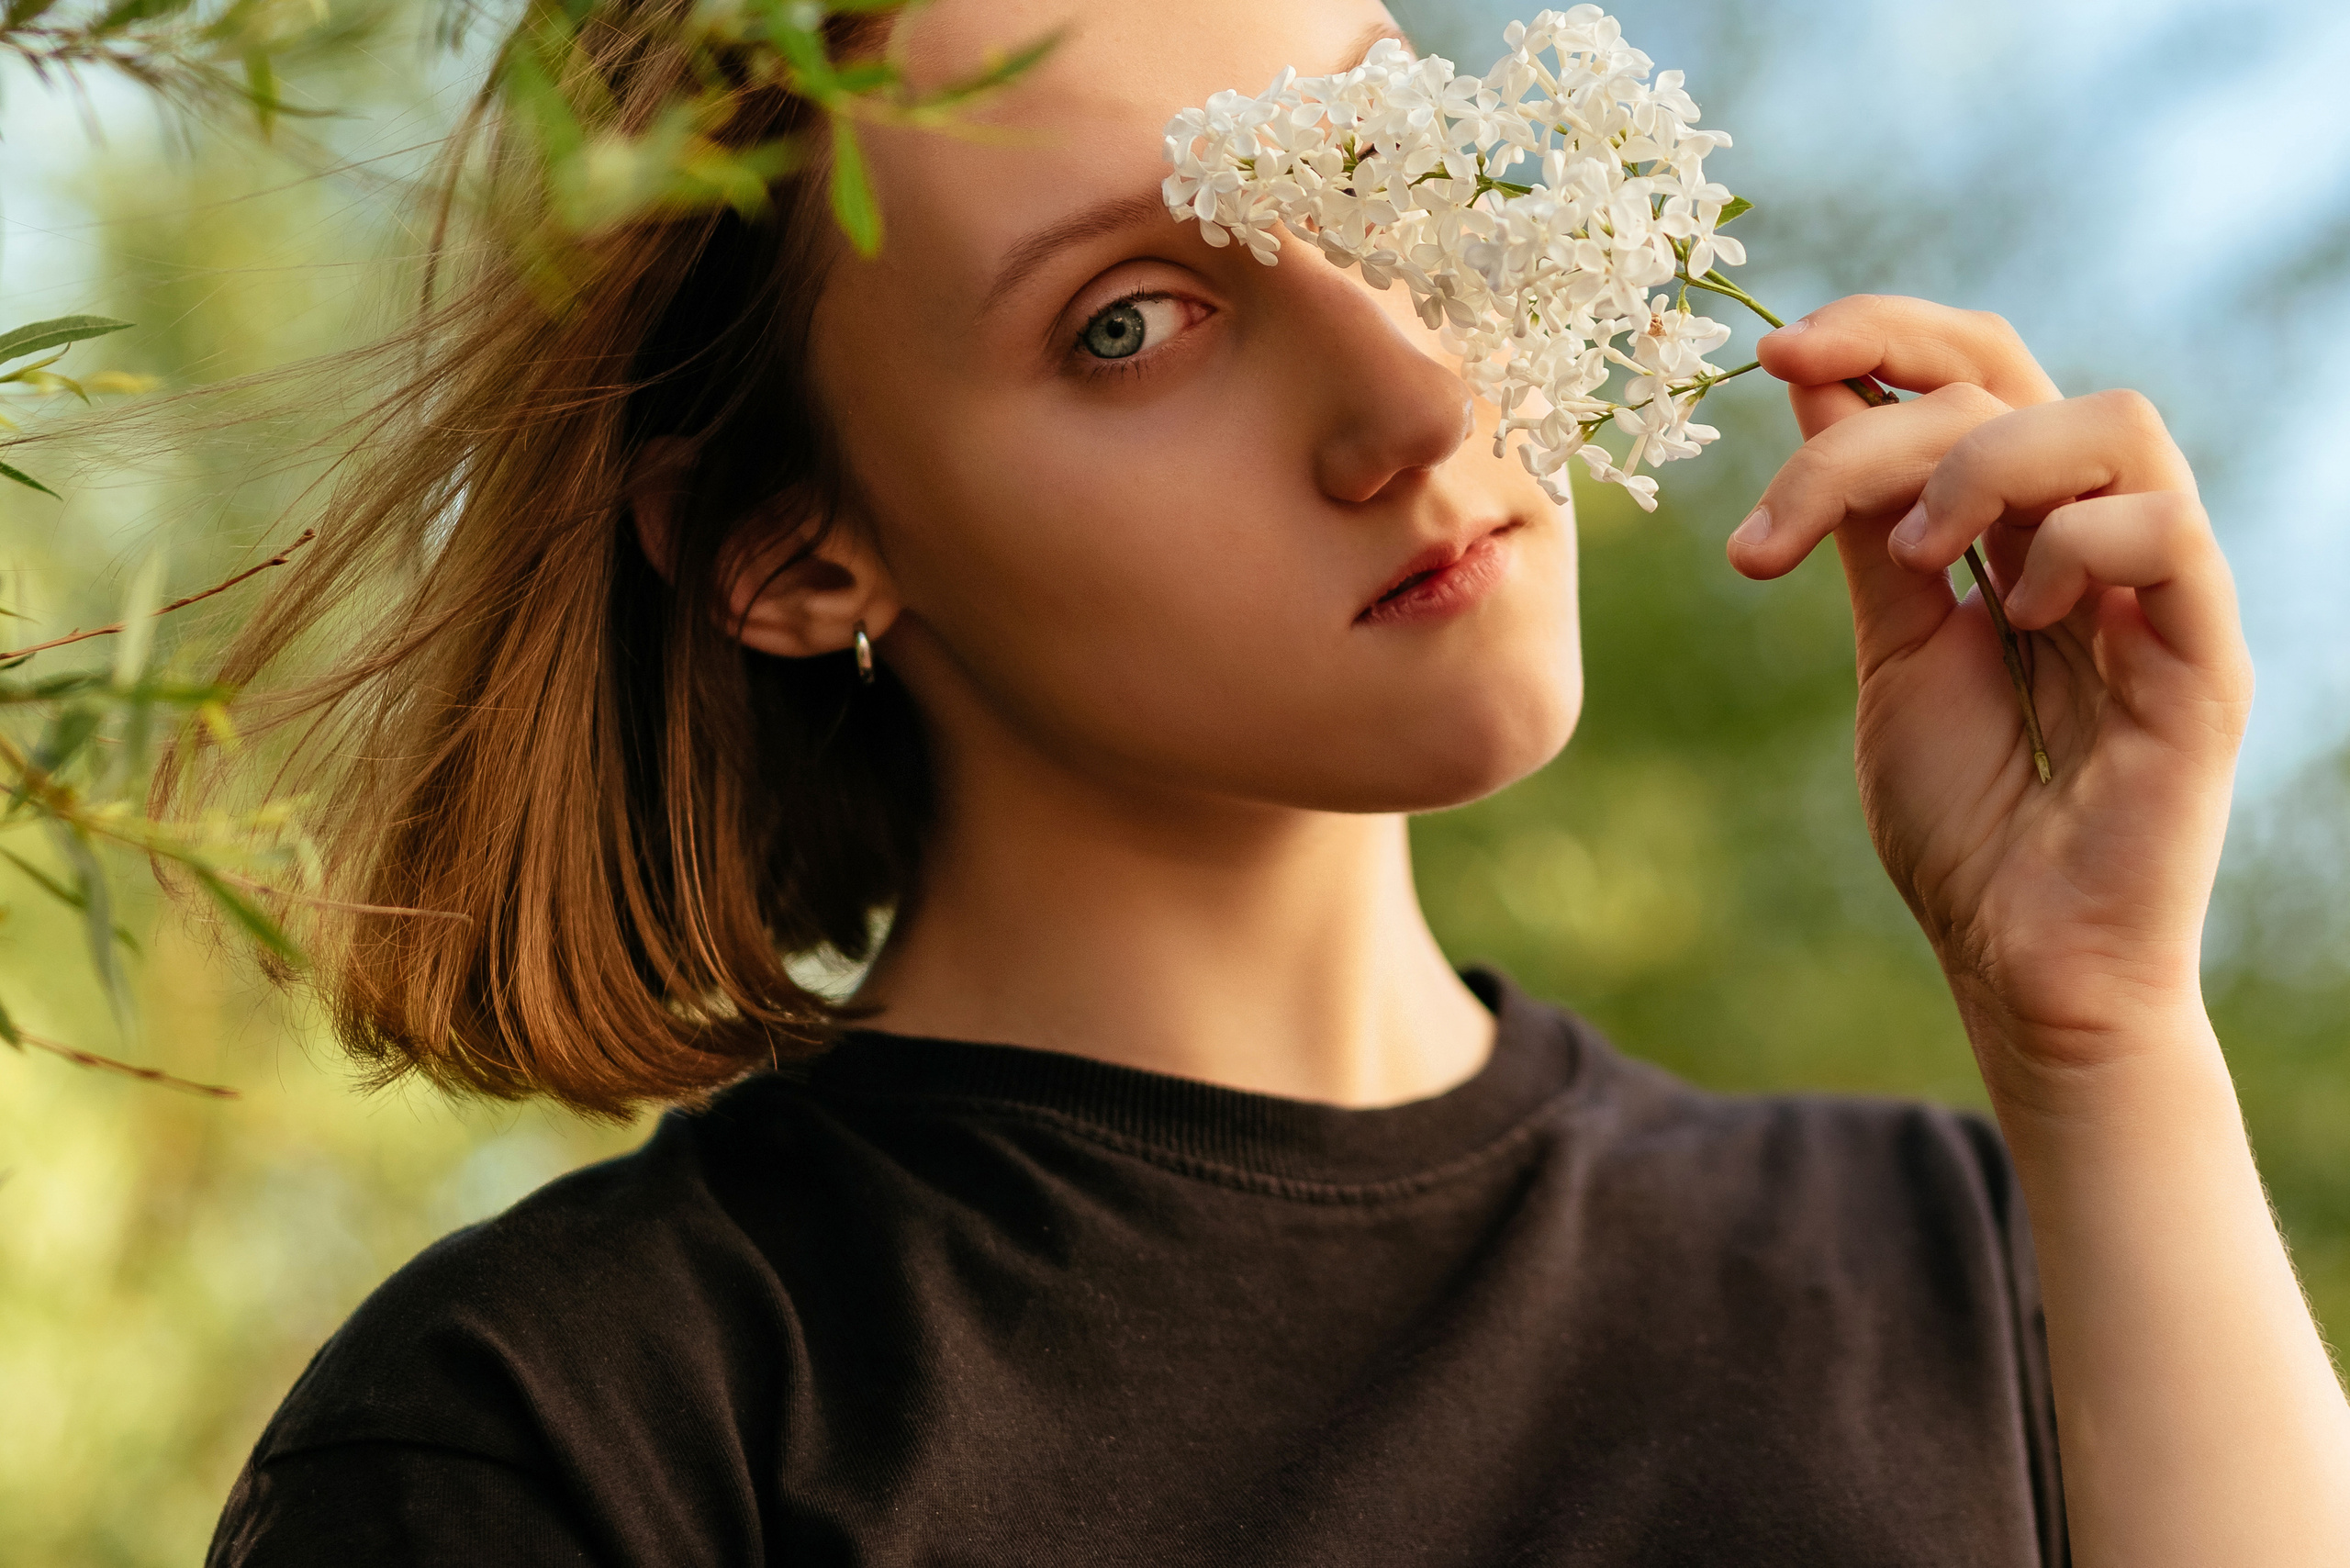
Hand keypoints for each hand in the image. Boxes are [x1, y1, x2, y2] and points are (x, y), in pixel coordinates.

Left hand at [1729, 296, 2252, 1085]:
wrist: (2019, 964)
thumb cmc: (1964, 823)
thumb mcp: (1892, 649)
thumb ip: (1867, 527)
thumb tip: (1816, 389)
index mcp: (2023, 530)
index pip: (1977, 370)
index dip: (1884, 334)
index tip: (1772, 353)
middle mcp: (2097, 540)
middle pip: (2014, 379)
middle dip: (1883, 403)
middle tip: (1782, 508)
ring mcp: (2163, 593)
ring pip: (2110, 422)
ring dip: (1977, 468)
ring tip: (1906, 561)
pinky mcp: (2205, 659)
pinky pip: (2165, 532)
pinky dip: (2069, 551)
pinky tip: (2013, 622)